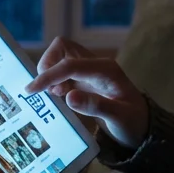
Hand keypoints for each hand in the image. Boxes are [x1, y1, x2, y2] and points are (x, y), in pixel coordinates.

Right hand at [24, 36, 148, 148]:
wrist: (141, 125)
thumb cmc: (133, 122)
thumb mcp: (119, 118)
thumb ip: (96, 106)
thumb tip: (69, 97)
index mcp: (105, 70)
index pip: (70, 64)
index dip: (48, 75)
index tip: (31, 90)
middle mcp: (96, 64)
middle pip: (62, 47)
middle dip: (47, 65)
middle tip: (45, 90)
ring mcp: (89, 70)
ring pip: (60, 55)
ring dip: (49, 72)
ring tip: (53, 95)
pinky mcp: (84, 78)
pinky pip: (62, 68)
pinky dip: (54, 79)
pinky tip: (57, 96)